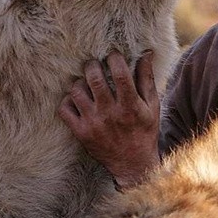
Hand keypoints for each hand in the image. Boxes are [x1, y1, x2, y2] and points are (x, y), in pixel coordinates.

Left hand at [59, 50, 160, 189]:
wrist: (133, 163)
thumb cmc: (144, 131)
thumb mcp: (152, 106)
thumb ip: (147, 79)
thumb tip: (146, 53)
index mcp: (130, 106)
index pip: (121, 75)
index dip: (115, 59)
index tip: (113, 55)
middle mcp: (110, 114)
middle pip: (95, 80)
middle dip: (92, 66)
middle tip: (94, 64)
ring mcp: (93, 124)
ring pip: (77, 91)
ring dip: (79, 81)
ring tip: (85, 81)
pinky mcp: (80, 132)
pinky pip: (64, 109)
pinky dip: (67, 99)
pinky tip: (77, 98)